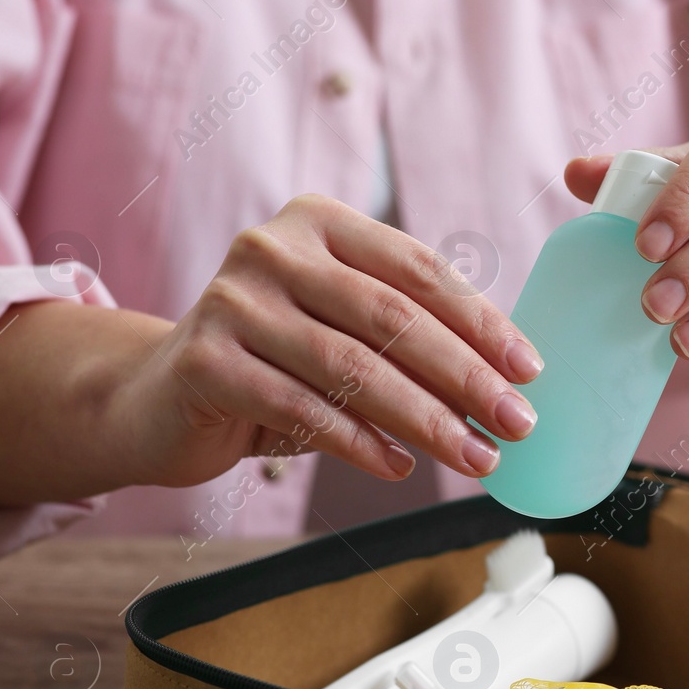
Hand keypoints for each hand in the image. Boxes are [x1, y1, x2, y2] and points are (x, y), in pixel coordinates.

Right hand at [119, 194, 542, 487]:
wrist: (159, 398)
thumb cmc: (274, 363)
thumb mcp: (342, 333)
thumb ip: (406, 338)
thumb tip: (506, 383)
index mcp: (320, 222)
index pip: (419, 270)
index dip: (481, 321)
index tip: (529, 371)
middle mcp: (273, 249)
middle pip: (392, 317)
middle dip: (465, 377)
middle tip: (517, 423)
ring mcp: (233, 301)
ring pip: (353, 367)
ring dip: (426, 420)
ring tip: (475, 458)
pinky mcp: (206, 360)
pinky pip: (303, 409)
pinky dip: (361, 443)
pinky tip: (402, 466)